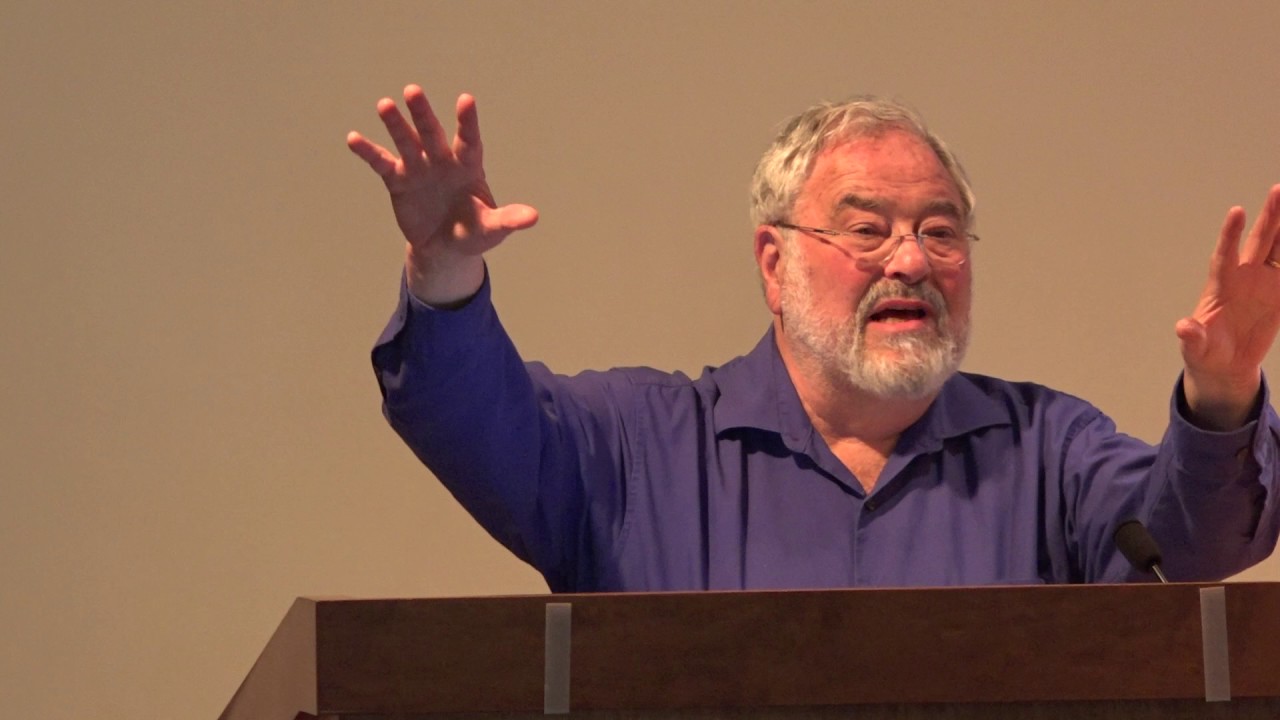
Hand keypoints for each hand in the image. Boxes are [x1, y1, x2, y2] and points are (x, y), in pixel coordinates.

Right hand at [347, 85, 537, 304]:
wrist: (444, 248)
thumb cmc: (473, 232)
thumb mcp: (492, 229)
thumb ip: (508, 220)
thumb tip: (533, 217)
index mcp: (468, 167)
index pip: (469, 140)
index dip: (467, 122)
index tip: (465, 100)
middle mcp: (443, 160)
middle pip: (432, 133)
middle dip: (422, 114)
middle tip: (412, 91)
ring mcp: (420, 168)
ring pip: (406, 141)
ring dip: (395, 125)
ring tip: (384, 105)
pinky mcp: (399, 181)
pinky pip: (382, 163)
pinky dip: (368, 152)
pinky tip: (353, 139)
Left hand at [1176, 185, 1279, 429]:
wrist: (1224, 363)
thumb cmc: (1204, 351)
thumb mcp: (1196, 347)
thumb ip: (1192, 336)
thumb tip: (1182, 327)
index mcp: (1221, 285)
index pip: (1225, 254)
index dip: (1230, 234)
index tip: (1236, 211)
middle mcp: (1243, 277)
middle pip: (1258, 241)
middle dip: (1269, 217)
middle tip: (1277, 190)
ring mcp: (1264, 283)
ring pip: (1279, 248)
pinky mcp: (1279, 295)